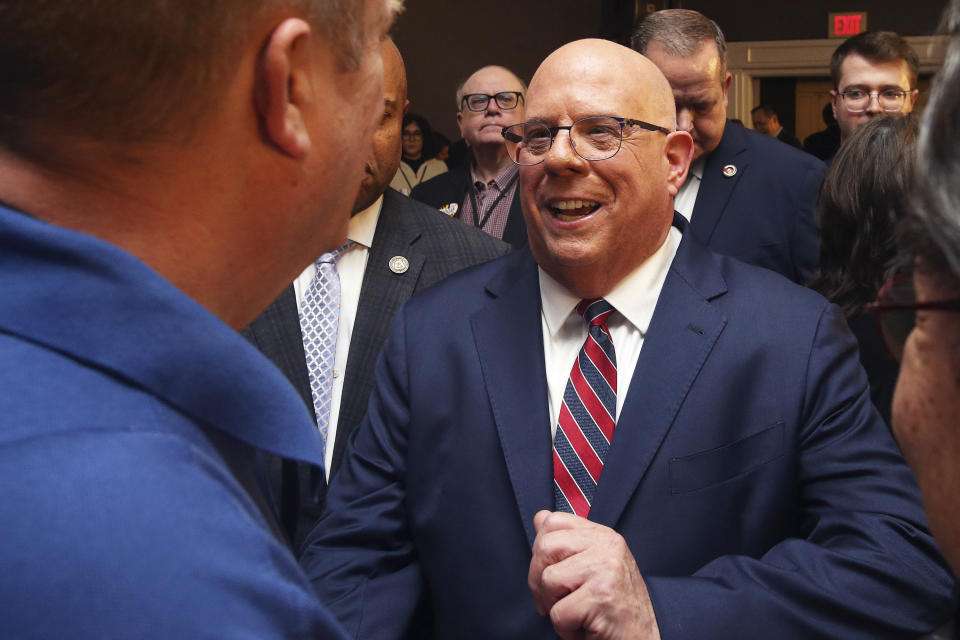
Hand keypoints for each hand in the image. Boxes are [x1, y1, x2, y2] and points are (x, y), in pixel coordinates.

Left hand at [528, 510, 660, 639]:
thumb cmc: (615, 608)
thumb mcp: (593, 566)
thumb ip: (567, 541)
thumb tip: (540, 517)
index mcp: (604, 536)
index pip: (554, 522)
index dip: (541, 550)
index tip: (551, 573)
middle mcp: (608, 547)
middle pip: (545, 548)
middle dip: (539, 580)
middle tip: (554, 600)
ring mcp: (606, 569)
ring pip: (548, 579)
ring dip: (553, 606)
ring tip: (575, 613)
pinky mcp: (601, 597)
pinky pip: (559, 612)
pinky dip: (565, 628)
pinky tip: (584, 627)